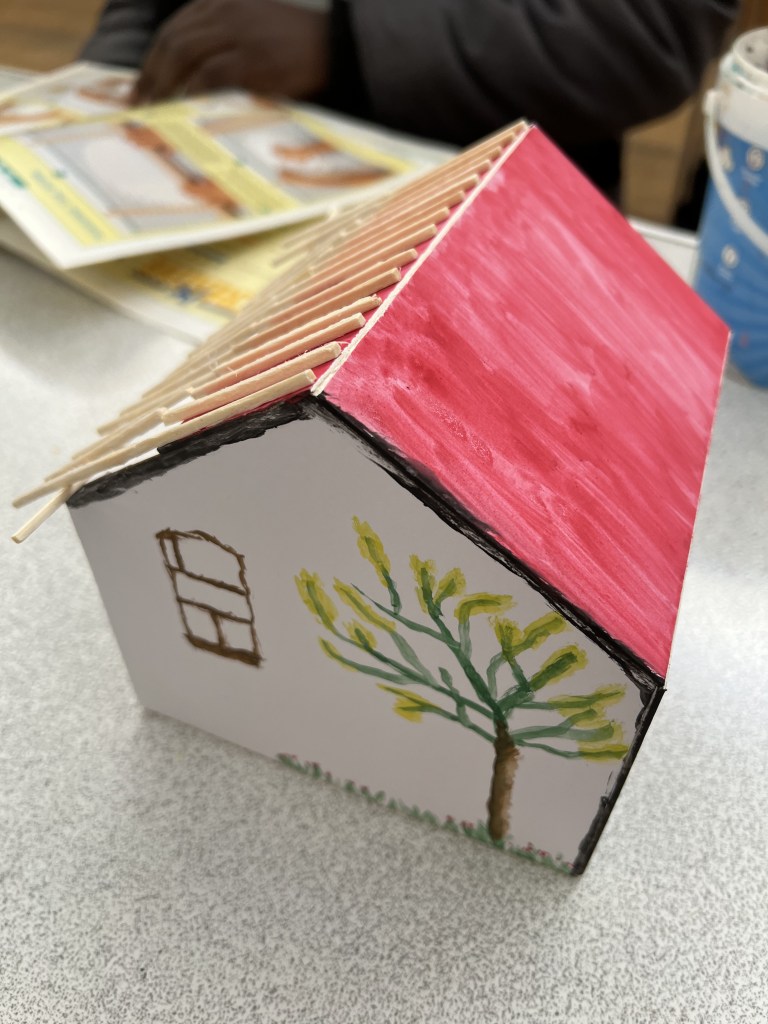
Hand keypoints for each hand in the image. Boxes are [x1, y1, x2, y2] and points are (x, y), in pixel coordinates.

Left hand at [133, 0, 329, 103]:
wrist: (334, 47)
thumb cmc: (295, 47)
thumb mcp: (252, 30)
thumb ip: (221, 42)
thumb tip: (188, 79)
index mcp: (221, 3)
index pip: (175, 28)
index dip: (152, 59)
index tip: (140, 87)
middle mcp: (225, 10)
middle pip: (173, 40)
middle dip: (150, 75)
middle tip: (138, 105)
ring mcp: (238, 32)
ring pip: (185, 53)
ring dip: (165, 85)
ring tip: (154, 112)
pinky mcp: (252, 57)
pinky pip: (211, 74)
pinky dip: (193, 91)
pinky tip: (183, 109)